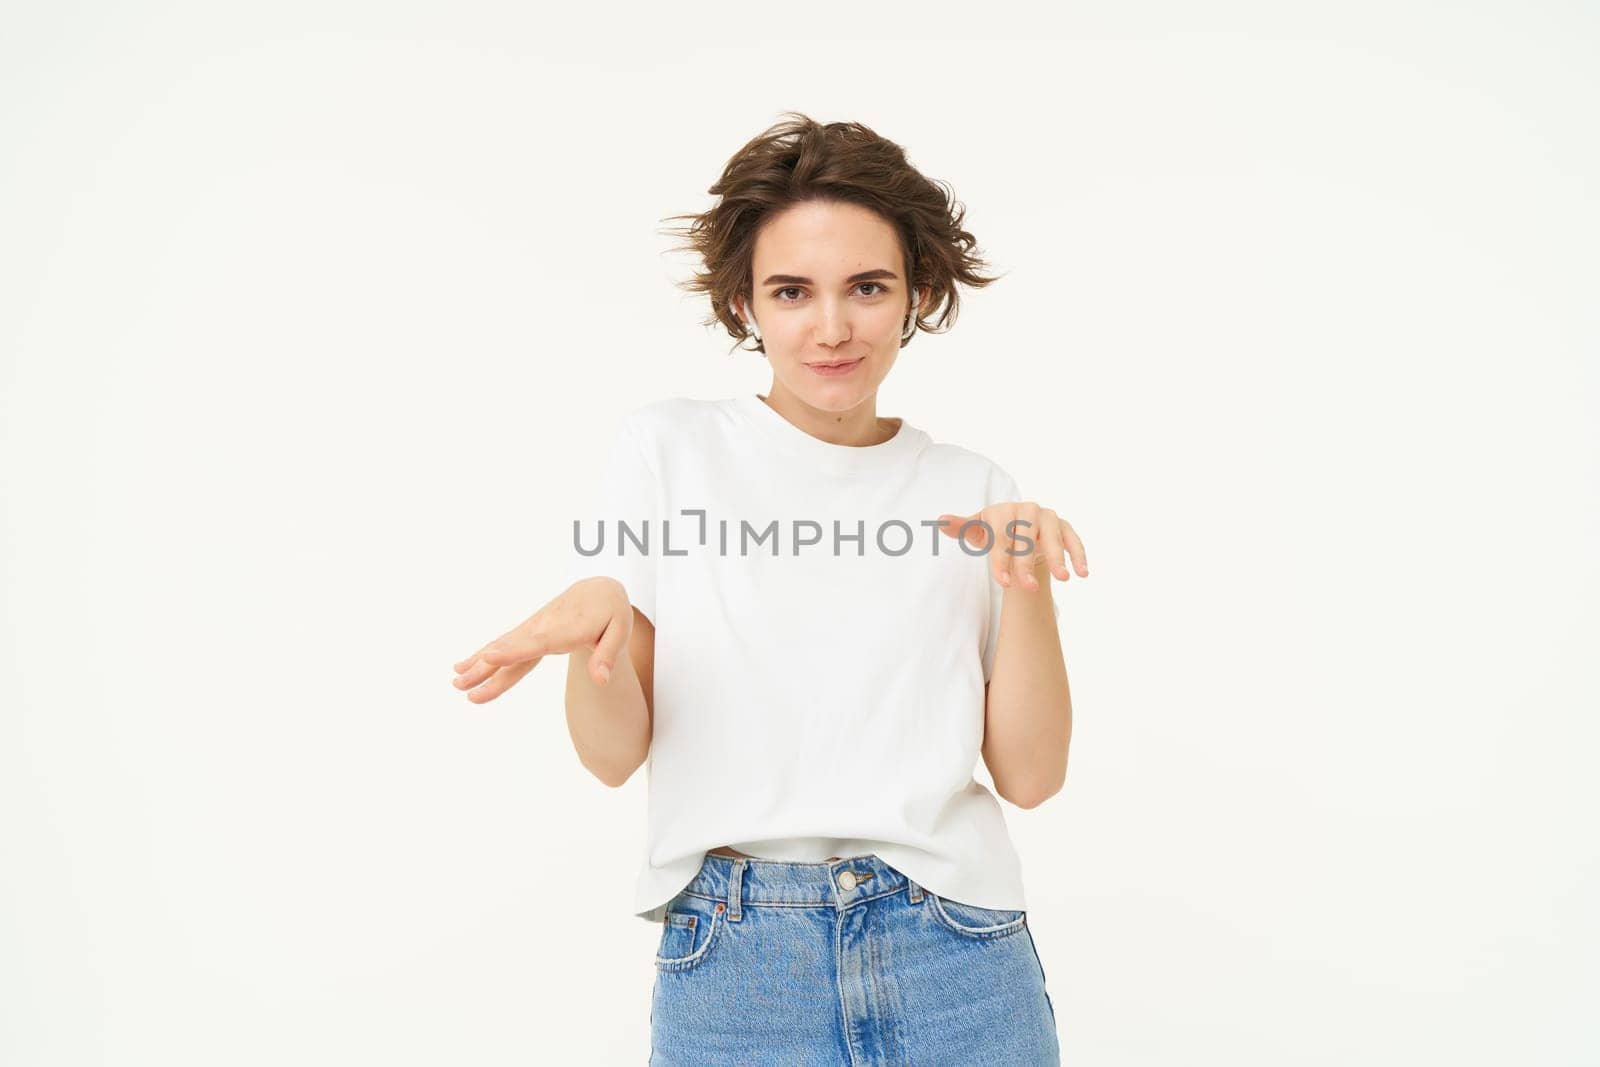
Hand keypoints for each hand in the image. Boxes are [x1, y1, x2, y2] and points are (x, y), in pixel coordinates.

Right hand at [450, 577, 632, 702]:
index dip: (515, 650)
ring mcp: (533, 628)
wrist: (598, 589)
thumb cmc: (612, 612)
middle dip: (487, 665)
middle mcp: (545, 626)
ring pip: (503, 647)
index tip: (491, 657)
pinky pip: (503, 645)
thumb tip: (600, 681)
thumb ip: (607, 656)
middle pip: (513, 648)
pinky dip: (482, 656)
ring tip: (456, 681)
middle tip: (461, 681)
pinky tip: (462, 667)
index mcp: (570, 627)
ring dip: (478, 664)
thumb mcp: (620, 631)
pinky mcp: (527, 631)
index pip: (540, 642)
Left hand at [936, 501, 1087, 591]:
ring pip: (1053, 535)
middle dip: (1027, 562)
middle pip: (1027, 536)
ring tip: (1064, 579)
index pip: (1000, 535)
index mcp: (1002, 510)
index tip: (1003, 584)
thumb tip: (939, 521)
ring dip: (1058, 557)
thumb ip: (961, 527)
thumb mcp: (977, 532)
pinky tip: (1082, 573)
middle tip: (1028, 588)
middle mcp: (1026, 509)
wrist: (1018, 531)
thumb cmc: (994, 533)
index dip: (1001, 559)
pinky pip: (1073, 538)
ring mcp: (1047, 516)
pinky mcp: (1064, 525)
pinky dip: (1079, 554)